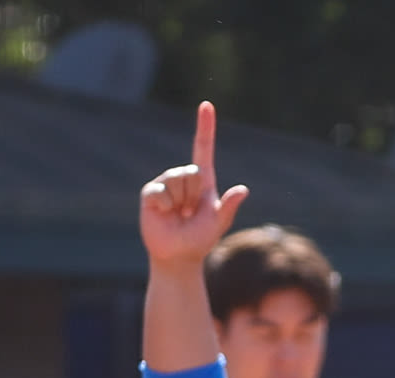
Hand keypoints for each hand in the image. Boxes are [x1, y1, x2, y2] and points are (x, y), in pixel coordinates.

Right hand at [140, 102, 247, 265]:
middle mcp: (184, 178)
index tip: (207, 105)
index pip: (203, 148)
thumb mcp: (217, 223)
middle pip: (192, 172)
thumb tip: (243, 190)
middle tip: (190, 213)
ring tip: (179, 214)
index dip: (205, 127)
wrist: (178, 255)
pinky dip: (165, 206)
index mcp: (203, 181)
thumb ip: (228, 207)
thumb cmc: (200, 239)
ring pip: (176, 180)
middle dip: (194, 195)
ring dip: (180, 202)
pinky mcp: (151, 192)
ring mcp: (166, 184)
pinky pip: (160, 191)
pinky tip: (165, 215)